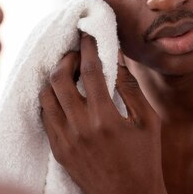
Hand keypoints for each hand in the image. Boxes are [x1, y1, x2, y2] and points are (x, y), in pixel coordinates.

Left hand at [39, 35, 166, 193]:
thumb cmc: (144, 158)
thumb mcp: (148, 121)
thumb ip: (131, 88)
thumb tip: (117, 59)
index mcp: (106, 118)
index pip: (89, 70)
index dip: (88, 47)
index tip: (87, 35)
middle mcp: (81, 127)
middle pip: (60, 79)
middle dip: (66, 58)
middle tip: (75, 52)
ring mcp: (66, 140)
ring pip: (46, 96)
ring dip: (54, 78)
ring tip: (67, 72)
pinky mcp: (58, 150)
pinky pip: (45, 116)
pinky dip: (50, 99)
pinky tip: (61, 94)